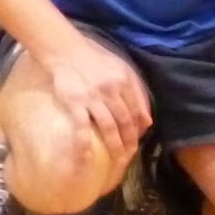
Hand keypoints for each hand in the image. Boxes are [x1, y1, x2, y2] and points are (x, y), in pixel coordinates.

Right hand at [41, 33, 150, 167]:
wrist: (67, 52)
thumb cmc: (95, 60)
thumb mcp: (121, 69)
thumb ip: (136, 91)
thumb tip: (147, 120)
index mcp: (125, 81)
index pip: (138, 110)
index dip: (140, 129)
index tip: (139, 142)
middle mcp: (112, 90)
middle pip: (126, 122)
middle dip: (130, 142)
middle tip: (130, 158)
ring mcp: (93, 98)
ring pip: (109, 128)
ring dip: (115, 147)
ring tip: (118, 162)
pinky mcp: (75, 104)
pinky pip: (82, 129)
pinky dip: (84, 147)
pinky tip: (86, 161)